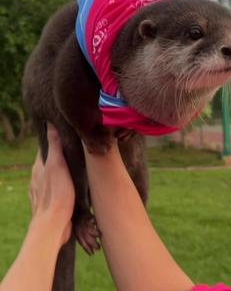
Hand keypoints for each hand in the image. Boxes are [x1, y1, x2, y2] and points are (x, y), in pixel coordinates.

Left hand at [29, 123, 74, 245]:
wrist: (53, 225)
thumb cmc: (57, 193)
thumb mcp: (57, 164)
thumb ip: (54, 145)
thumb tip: (49, 124)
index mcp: (38, 167)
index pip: (45, 147)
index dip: (53, 139)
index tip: (64, 131)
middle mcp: (36, 178)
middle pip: (48, 161)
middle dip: (59, 155)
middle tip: (74, 148)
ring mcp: (40, 191)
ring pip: (51, 175)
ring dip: (60, 170)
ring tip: (75, 166)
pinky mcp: (47, 202)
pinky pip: (54, 188)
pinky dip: (61, 183)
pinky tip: (70, 185)